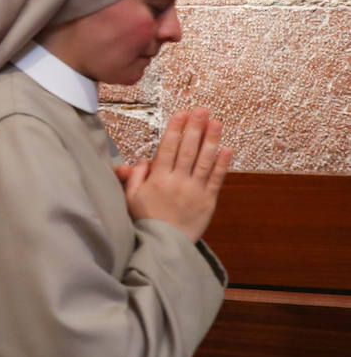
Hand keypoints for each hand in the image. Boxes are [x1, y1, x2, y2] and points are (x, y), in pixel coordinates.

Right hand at [115, 108, 232, 242]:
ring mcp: (194, 191)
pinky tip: (226, 149)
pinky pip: (216, 179)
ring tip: (216, 122)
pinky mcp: (208, 201)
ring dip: (211, 140)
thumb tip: (141, 160)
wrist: (162, 246)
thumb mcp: (129, 198)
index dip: (175, 129)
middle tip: (202, 110)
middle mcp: (177, 181)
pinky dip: (222, 164)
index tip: (181, 113)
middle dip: (195, 127)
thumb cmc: (144, 221)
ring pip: (204, 160)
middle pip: (188, 149)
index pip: (168, 147)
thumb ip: (134, 177)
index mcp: (157, 179)